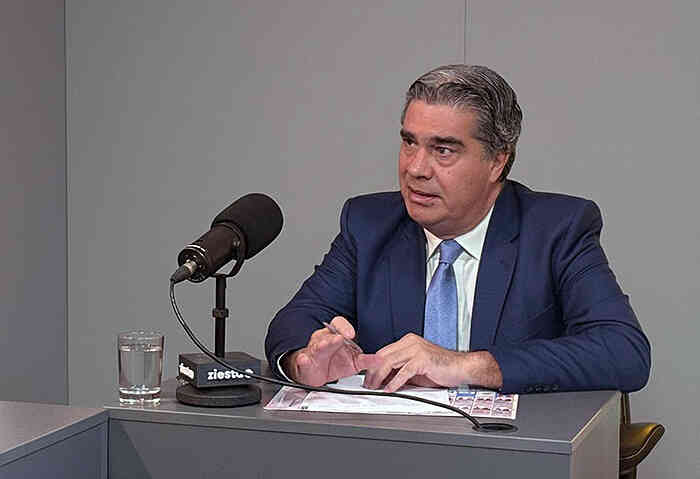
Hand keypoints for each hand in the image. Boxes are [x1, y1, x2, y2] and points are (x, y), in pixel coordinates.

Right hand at [283, 316, 360, 386]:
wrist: (317, 374)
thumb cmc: (335, 363)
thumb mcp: (354, 363)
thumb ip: (366, 360)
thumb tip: (380, 359)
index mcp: (336, 337)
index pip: (339, 325)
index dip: (344, 327)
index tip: (351, 334)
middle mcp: (324, 340)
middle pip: (327, 335)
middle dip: (333, 338)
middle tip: (339, 339)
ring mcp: (314, 351)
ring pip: (315, 345)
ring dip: (320, 345)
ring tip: (323, 346)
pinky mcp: (305, 363)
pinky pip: (302, 360)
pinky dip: (303, 360)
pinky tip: (304, 359)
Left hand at [356, 333, 502, 391]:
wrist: (462, 367)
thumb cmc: (441, 368)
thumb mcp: (416, 369)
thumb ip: (400, 370)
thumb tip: (383, 380)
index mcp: (407, 341)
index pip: (383, 352)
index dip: (373, 365)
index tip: (368, 377)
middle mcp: (410, 342)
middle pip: (383, 356)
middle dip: (372, 372)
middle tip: (368, 384)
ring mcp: (416, 349)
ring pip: (389, 362)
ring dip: (379, 377)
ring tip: (375, 387)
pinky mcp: (423, 359)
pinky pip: (403, 371)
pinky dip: (394, 382)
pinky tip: (390, 389)